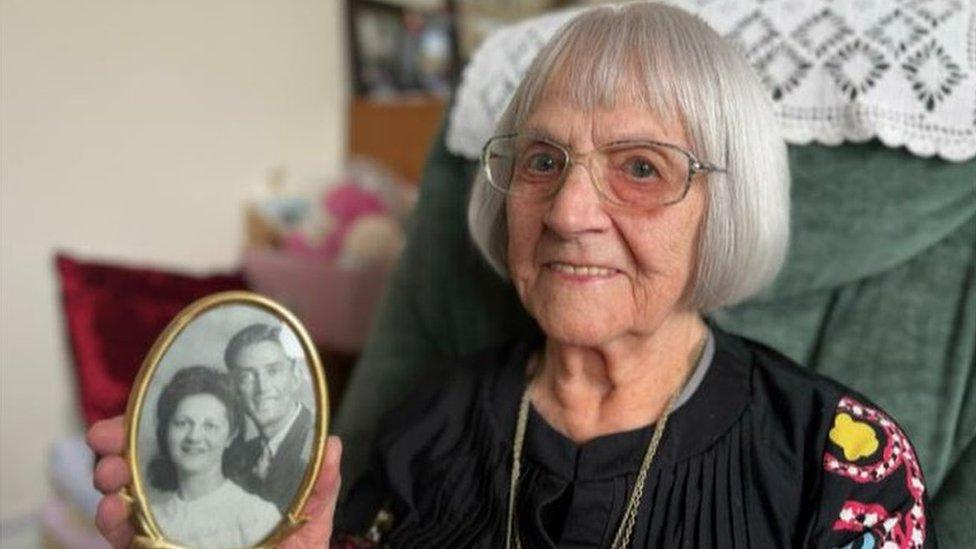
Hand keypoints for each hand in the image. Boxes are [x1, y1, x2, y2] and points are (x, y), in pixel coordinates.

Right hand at [87, 416, 342, 547]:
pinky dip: (113, 524)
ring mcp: (168, 530)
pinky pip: (125, 539)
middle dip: (119, 446)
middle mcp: (188, 504)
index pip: (184, 443)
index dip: (160, 424)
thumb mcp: (312, 521)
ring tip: (109, 474)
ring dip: (110, 480)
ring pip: (125, 499)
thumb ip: (320, 487)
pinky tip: (113, 511)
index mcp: (222, 483)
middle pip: (143, 466)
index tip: (139, 407)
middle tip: (105, 437)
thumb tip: (333, 445)